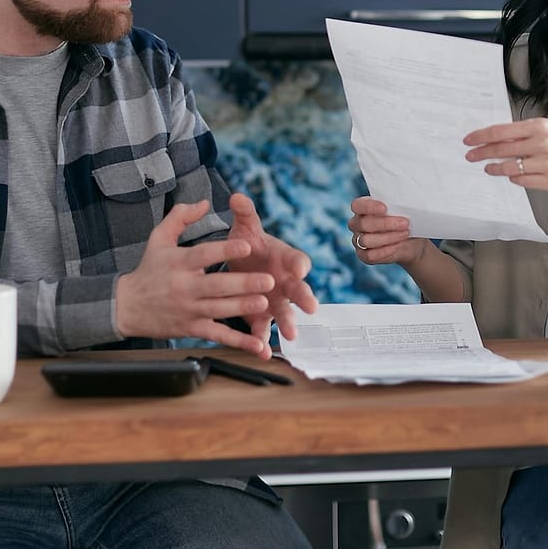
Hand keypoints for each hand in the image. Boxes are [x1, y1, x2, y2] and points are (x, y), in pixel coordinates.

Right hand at [114, 198, 281, 356]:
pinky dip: (239, 342)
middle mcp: (184, 287)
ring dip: (243, 307)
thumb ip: (180, 217)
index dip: (225, 250)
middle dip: (244, 283)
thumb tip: (204, 202)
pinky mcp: (192, 328)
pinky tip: (257, 344)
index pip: (204, 255)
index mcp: (179, 262)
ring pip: (219, 310)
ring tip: (264, 302)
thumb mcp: (158, 238)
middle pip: (217, 285)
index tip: (247, 246)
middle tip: (268, 280)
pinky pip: (218, 335)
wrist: (127, 306)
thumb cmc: (148, 270)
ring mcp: (189, 310)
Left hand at [225, 193, 318, 355]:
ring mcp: (276, 300)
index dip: (300, 263)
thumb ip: (244, 213)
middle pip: (299, 288)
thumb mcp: (245, 228)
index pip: (298, 259)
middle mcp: (286, 280)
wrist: (240, 265)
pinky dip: (263, 341)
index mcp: (285, 257)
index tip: (300, 268)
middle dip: (304, 297)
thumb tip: (237, 197)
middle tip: (310, 306)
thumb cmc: (248, 245)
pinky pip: (264, 329)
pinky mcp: (262, 316)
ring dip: (289, 322)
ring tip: (291, 335)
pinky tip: (262, 351)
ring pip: (285, 312)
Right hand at [348, 196, 427, 266]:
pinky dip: (385, 251)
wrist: (411, 241)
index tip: (385, 208)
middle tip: (405, 223)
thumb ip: (398, 206)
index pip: (357, 205)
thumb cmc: (405, 220)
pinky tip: (398, 245)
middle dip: (386, 224)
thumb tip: (405, 204)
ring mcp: (358, 240)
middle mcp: (357, 224)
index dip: (369, 207)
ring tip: (405, 234)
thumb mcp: (403, 210)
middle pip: (363, 224)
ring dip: (388, 237)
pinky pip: (370, 255)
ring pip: (366, 240)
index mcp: (362, 208)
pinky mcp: (364, 255)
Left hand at [463, 117, 547, 192]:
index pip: (501, 131)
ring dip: (495, 168)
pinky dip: (514, 178)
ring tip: (488, 168)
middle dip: (481, 153)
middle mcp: (542, 143)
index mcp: (540, 126)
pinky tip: (512, 175)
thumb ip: (525, 133)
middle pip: (501, 149)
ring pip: (509, 168)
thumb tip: (496, 138)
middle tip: (471, 156)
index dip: (481, 136)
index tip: (468, 140)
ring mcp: (547, 163)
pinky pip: (523, 181)